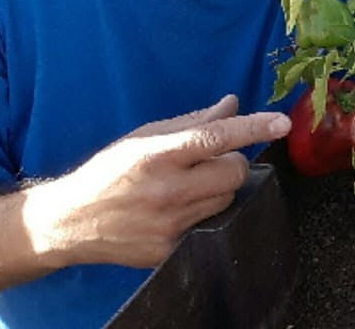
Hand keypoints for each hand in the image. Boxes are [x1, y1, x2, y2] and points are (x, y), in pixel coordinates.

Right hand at [32, 95, 290, 267]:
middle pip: (234, 173)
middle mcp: (166, 191)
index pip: (216, 138)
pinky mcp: (171, 250)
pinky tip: (178, 210)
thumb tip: (233, 104)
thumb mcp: (144, 137)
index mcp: (157, 155)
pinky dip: (205, 213)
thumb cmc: (110, 172)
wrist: (72, 222)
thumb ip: (192, 121)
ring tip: (188, 186)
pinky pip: (211, 224)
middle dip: (231, 163)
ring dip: (219, 189)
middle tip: (208, 162)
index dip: (252, 128)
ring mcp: (170, 225)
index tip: (282, 122)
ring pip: (227, 199)